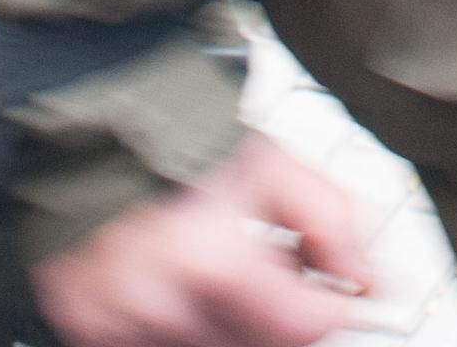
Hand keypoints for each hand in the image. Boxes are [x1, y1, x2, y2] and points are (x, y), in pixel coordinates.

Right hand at [31, 135, 370, 346]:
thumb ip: (332, 221)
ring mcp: (123, 325)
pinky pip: (158, 341)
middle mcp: (165, 307)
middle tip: (268, 267)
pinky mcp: (91, 329)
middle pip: (261, 345)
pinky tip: (177, 279)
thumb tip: (364, 277)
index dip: (331, 307)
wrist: (92, 131)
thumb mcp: (275, 165)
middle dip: (277, 310)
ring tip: (216, 265)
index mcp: (214, 264)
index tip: (340, 294)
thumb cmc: (185, 142)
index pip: (305, 327)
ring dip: (228, 317)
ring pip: (213, 346)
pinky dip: (179, 320)